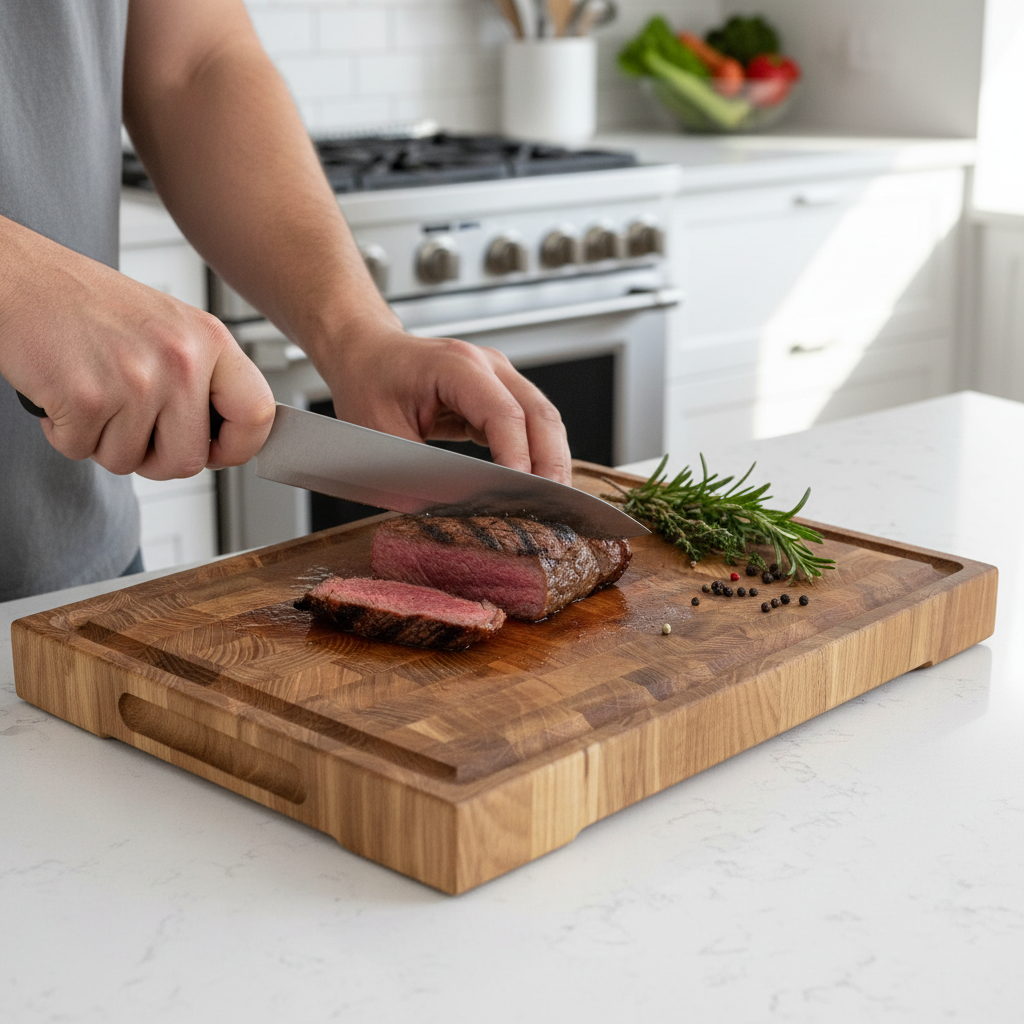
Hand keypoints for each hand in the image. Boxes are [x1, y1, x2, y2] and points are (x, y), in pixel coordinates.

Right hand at [0, 216, 274, 478]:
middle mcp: (180, 359)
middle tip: (130, 428)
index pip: (257, 414)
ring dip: (103, 441)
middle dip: (154, 458)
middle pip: (189, 461)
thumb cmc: (89, 303)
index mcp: (210, 339)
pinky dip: (66, 433)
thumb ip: (203, 379)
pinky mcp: (87, 398)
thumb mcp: (170, 328)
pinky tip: (65, 393)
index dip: (238, 447)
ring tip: (93, 394)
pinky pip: (84, 451)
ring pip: (130, 462)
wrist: (17, 276)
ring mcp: (136, 380)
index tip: (216, 450)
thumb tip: (227, 438)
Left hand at [314, 323, 572, 485]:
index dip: (517, 458)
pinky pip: (530, 426)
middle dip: (550, 464)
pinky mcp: (500, 395)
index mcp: (456, 366)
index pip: (504, 414)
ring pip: (543, 421)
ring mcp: (499, 377)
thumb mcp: (380, 436)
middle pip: (540, 415)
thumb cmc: (367, 384)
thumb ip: (418, 472)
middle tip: (552, 509)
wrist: (365, 353)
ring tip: (549, 504)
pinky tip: (531, 486)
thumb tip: (453, 509)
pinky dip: (536, 456)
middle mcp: (487, 365)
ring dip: (550, 461)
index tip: (520, 496)